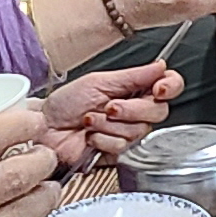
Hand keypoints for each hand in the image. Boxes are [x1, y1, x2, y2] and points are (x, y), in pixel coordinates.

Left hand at [41, 60, 180, 167]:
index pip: (168, 86)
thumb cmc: (65, 103)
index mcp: (134, 88)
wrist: (45, 128)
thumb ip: (134, 76)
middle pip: (158, 111)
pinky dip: (103, 139)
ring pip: (139, 130)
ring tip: (90, 119)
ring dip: (110, 124)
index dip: (170, 87)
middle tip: (109, 106)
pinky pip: (123, 146)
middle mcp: (135, 110)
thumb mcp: (99, 82)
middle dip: (131, 109)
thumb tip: (161, 65)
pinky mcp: (117, 151)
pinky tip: (90, 135)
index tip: (158, 89)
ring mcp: (126, 131)